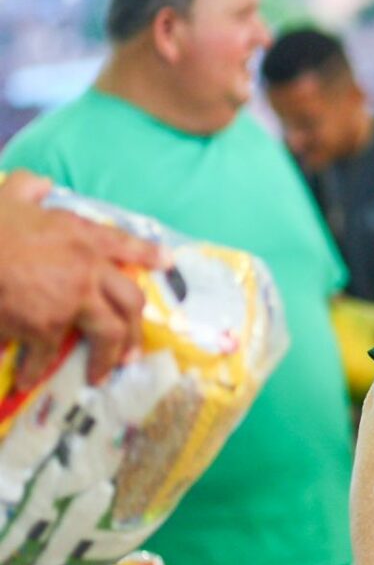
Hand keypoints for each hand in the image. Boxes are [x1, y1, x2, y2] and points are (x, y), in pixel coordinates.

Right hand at [0, 171, 166, 385]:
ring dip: (107, 357)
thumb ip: (30, 188)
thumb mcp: (10, 194)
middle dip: (135, 327)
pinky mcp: (46, 326)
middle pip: (131, 302)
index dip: (148, 254)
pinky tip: (30, 380)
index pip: (125, 245)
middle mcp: (88, 270)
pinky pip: (48, 354)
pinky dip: (36, 369)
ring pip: (108, 333)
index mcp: (82, 236)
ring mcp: (72, 301)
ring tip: (102, 374)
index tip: (167, 262)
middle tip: (133, 348)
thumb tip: (42, 183)